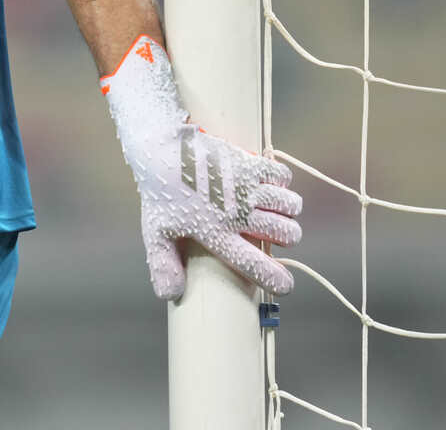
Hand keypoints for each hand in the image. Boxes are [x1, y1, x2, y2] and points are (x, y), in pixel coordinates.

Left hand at [102, 35, 301, 298]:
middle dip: (288, 236)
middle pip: (284, 234)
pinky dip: (282, 182)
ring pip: (289, 206)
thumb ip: (163, 266)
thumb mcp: (156, 234)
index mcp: (216, 234)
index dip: (275, 279)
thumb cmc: (161, 193)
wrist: (161, 150)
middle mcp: (236, 214)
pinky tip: (271, 184)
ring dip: (289, 210)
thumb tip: (172, 295)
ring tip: (279, 209)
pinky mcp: (248, 163)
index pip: (254, 265)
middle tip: (279, 233)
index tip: (286, 285)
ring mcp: (244, 187)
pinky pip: (282, 176)